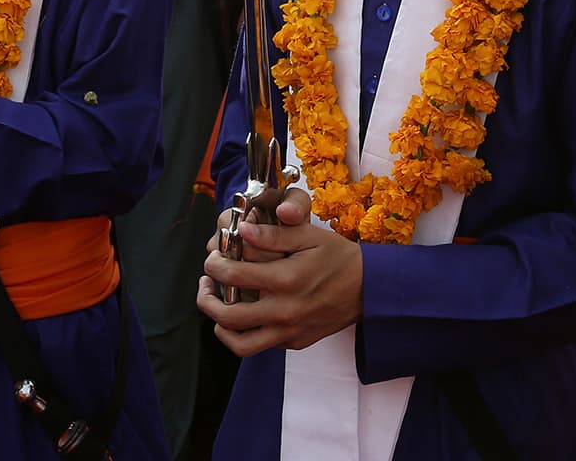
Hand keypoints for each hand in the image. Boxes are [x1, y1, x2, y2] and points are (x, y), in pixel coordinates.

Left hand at [197, 187, 362, 355]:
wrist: (370, 289)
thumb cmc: (339, 258)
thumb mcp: (310, 236)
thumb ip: (275, 233)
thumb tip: (242, 230)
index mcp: (286, 280)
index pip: (233, 276)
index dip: (214, 265)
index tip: (213, 258)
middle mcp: (284, 311)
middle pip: (227, 316)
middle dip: (206, 299)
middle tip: (205, 284)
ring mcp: (289, 332)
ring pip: (240, 344)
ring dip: (221, 326)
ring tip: (217, 307)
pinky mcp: (295, 343)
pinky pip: (261, 346)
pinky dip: (245, 333)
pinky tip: (246, 314)